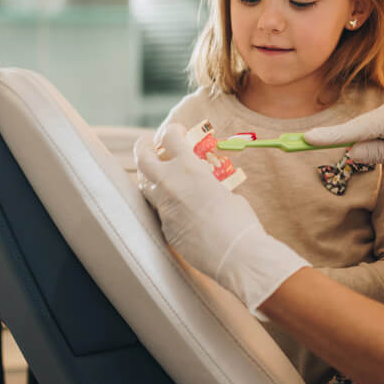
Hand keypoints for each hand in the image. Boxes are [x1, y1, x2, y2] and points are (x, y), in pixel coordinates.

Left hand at [135, 124, 308, 319]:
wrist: (235, 253)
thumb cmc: (240, 219)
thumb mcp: (226, 190)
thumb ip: (210, 183)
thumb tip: (206, 186)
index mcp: (189, 168)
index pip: (170, 138)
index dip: (173, 130)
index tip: (177, 131)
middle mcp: (170, 184)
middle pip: (143, 158)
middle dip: (144, 147)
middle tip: (148, 144)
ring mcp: (164, 208)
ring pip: (145, 186)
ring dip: (150, 176)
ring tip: (159, 174)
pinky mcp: (165, 228)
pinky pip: (159, 211)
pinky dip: (165, 204)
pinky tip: (179, 207)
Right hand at [304, 98, 383, 178]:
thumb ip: (380, 154)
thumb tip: (352, 151)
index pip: (356, 130)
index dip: (329, 136)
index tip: (305, 140)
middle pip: (355, 128)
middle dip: (333, 139)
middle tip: (297, 144)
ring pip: (363, 130)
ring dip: (350, 141)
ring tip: (321, 148)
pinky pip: (372, 130)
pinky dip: (361, 139)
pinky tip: (352, 148)